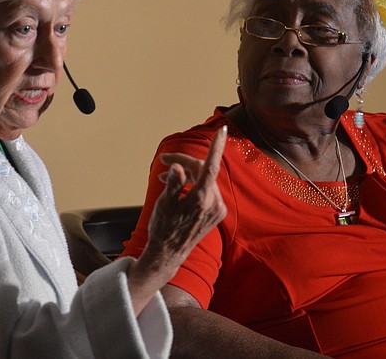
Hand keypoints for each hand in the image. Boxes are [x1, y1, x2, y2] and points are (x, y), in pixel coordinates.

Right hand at [145, 125, 227, 267]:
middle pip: (202, 171)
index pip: (210, 166)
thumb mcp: (164, 204)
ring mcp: (217, 210)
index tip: (222, 130)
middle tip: (163, 161)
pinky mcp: (216, 214)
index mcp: (201, 200)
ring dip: (186, 174)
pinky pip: (207, 191)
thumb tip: (178, 166)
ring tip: (163, 176)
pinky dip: (193, 185)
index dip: (216, 146)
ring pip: (204, 180)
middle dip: (183, 163)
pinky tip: (177, 188)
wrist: (168, 255)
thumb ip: (173, 182)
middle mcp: (213, 204)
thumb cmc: (163, 228)